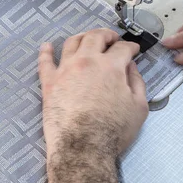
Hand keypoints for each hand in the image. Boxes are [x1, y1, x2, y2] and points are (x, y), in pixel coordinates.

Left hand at [39, 28, 147, 182]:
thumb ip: (137, 82)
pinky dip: (46, 52)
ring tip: (87, 39)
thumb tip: (131, 67)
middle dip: (107, 35)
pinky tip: (47, 46)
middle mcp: (87, 61)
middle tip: (112, 39)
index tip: (133, 49)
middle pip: (95, 37)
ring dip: (82, 37)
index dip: (130, 46)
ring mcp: (65, 69)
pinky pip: (45, 62)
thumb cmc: (113, 130)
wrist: (83, 148)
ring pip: (72, 43)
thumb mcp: (138, 107)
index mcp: (110, 66)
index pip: (122, 48)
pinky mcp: (49, 82)